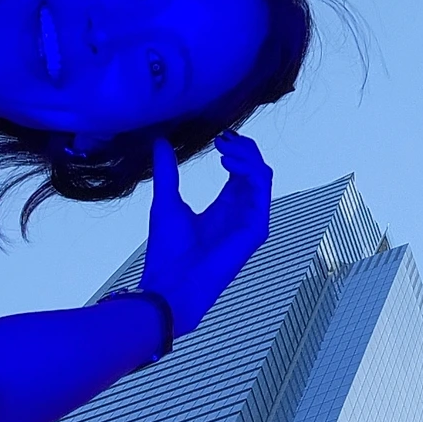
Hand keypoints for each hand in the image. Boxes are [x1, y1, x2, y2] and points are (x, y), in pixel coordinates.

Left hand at [141, 133, 271, 337]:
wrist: (169, 284)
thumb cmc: (167, 252)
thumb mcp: (166, 201)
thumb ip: (167, 171)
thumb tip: (160, 141)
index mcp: (223, 208)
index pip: (240, 171)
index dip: (234, 150)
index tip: (219, 137)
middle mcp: (240, 212)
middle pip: (255, 169)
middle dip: (243, 148)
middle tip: (222, 139)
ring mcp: (250, 220)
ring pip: (262, 175)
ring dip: (247, 155)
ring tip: (224, 148)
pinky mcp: (255, 228)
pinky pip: (262, 190)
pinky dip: (250, 170)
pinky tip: (228, 163)